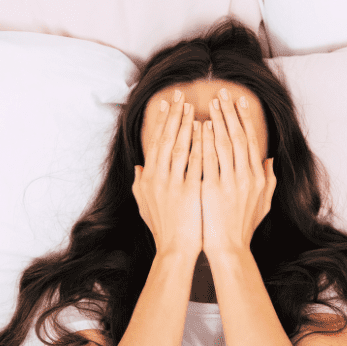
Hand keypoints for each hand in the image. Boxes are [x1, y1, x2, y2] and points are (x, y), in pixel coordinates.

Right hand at [132, 90, 202, 259]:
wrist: (175, 250)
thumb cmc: (164, 229)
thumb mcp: (145, 206)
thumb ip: (141, 184)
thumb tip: (140, 167)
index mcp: (149, 178)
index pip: (156, 143)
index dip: (162, 122)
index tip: (167, 103)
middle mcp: (159, 178)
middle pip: (167, 139)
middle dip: (174, 115)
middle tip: (180, 95)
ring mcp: (174, 184)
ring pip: (180, 147)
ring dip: (186, 125)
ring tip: (192, 106)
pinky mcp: (189, 192)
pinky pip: (196, 163)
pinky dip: (200, 145)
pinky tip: (206, 131)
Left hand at [201, 88, 276, 258]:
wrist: (229, 248)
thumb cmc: (242, 228)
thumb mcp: (262, 204)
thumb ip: (268, 180)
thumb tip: (269, 160)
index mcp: (257, 177)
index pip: (251, 141)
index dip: (245, 119)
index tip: (239, 102)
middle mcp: (246, 177)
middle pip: (239, 137)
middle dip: (230, 114)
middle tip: (222, 94)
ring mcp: (230, 182)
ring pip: (224, 144)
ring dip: (218, 121)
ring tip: (211, 104)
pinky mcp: (213, 189)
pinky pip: (208, 159)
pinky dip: (205, 141)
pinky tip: (200, 127)